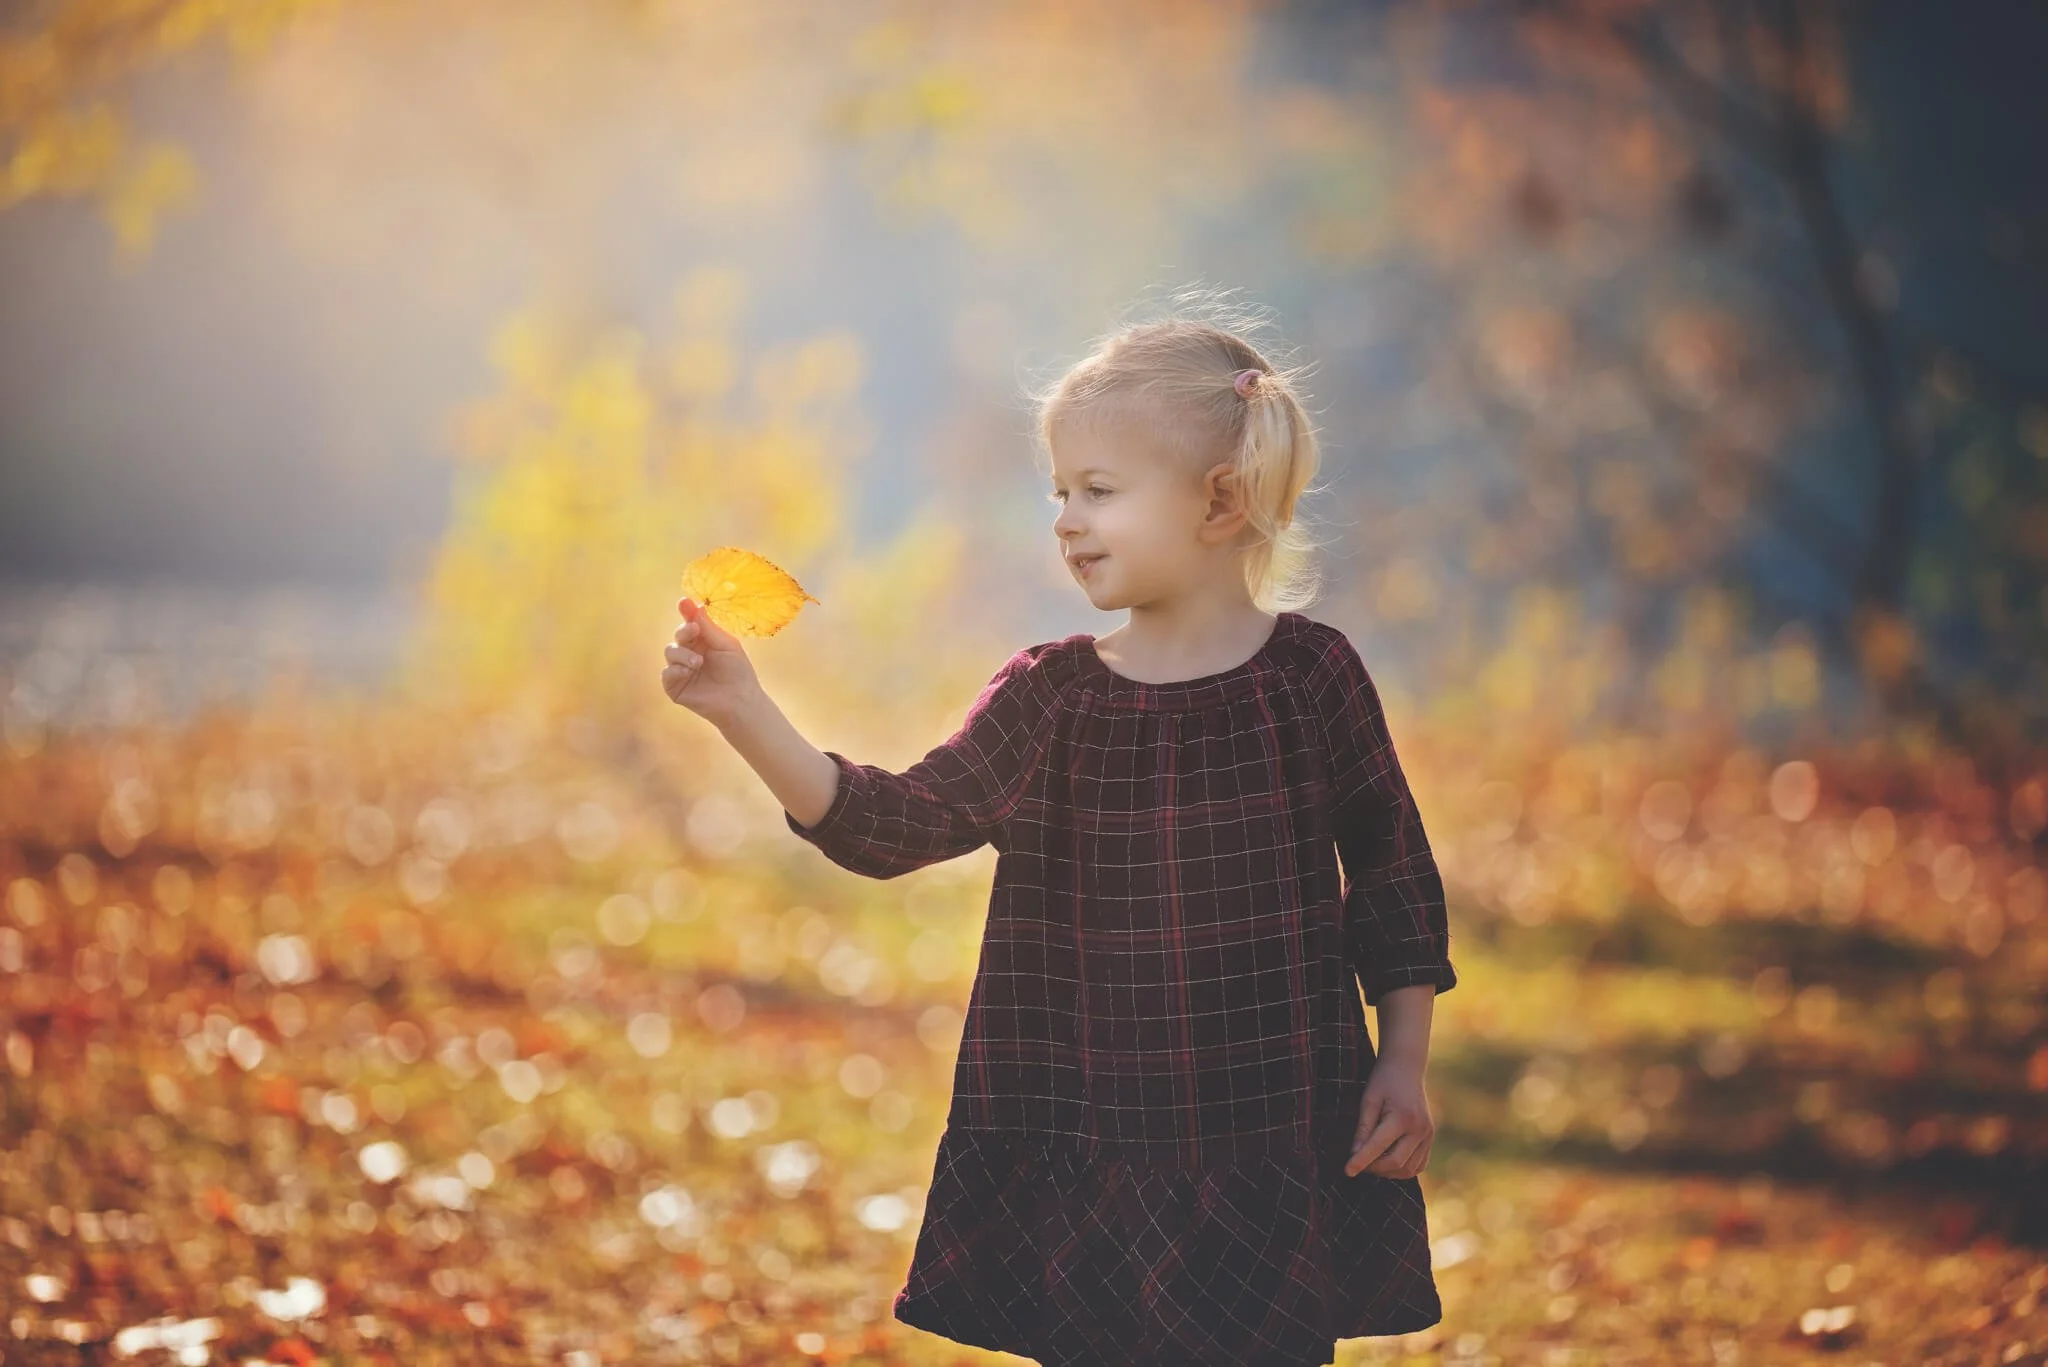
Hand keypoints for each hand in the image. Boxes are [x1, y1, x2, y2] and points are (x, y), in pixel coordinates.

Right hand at [662, 597, 760, 728]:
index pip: (691, 623)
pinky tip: (687, 671)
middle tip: (694, 631)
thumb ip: (708, 627)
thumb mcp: (726, 644)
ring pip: (670, 652)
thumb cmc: (738, 672)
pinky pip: (667, 673)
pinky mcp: (675, 687)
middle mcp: (690, 652)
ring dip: (683, 654)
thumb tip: (696, 604)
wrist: (740, 701)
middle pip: (678, 635)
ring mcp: (681, 669)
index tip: (683, 602)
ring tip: (698, 662)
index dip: (686, 612)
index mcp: (703, 641)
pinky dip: (675, 670)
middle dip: (684, 631)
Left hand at [1343, 1057, 1435, 1178]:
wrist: (1406, 1068)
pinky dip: (1402, 1169)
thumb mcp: (1368, 1100)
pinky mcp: (1430, 1138)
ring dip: (1387, 1171)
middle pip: (1395, 1163)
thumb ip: (1363, 1129)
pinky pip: (1418, 1165)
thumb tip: (1355, 1154)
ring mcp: (1428, 1135)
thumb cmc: (1383, 1081)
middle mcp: (1420, 1129)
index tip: (1347, 1171)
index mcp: (1402, 1117)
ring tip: (1371, 1160)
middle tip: (1357, 1161)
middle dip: (1373, 1168)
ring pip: (1408, 1169)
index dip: (1361, 1161)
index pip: (1378, 1148)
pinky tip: (1387, 1160)